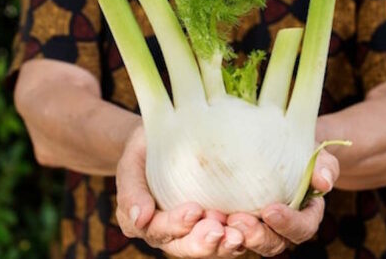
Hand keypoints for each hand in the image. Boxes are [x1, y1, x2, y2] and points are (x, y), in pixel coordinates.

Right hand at [116, 126, 245, 257]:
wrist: (167, 138)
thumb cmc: (146, 150)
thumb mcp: (132, 162)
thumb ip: (132, 189)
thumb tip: (140, 218)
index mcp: (146, 222)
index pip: (158, 229)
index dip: (175, 224)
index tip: (194, 210)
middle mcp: (171, 234)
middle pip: (185, 247)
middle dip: (202, 242)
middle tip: (218, 231)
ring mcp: (195, 231)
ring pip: (210, 249)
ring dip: (225, 245)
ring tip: (239, 235)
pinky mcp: (218, 224)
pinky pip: (229, 238)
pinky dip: (243, 236)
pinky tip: (253, 228)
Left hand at [226, 149, 338, 255]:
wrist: (281, 148)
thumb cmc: (303, 152)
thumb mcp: (318, 155)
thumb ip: (324, 167)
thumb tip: (324, 182)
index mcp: (307, 215)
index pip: (302, 227)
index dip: (288, 223)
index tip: (270, 210)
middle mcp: (285, 228)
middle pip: (275, 242)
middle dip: (257, 235)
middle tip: (238, 220)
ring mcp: (263, 227)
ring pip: (251, 242)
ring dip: (236, 236)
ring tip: (221, 222)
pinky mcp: (243, 221)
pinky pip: (233, 232)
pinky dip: (222, 228)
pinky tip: (207, 217)